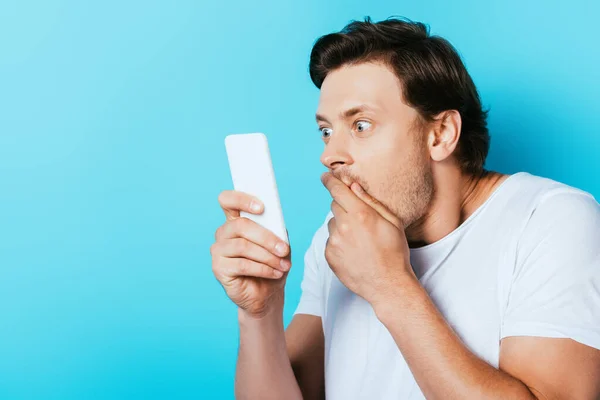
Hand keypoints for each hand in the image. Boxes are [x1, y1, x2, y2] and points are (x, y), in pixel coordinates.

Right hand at [211, 190, 290, 317]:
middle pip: (241, 226)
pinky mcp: (218, 268)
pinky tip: (275, 273)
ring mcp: (218, 250)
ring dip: (268, 256)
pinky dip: (263, 269)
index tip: (261, 207)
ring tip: (283, 265)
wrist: (267, 294)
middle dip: (267, 238)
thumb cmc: (271, 264)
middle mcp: (223, 233)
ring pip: (243, 246)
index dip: (242, 199)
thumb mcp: (278, 243)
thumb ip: (275, 229)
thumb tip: (275, 222)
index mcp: (235, 221)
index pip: (228, 201)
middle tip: (284, 250)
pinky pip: (242, 264)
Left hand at [321, 172, 413, 305]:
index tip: (325, 176)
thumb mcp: (391, 222)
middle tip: (359, 220)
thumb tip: (353, 185)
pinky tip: (354, 251)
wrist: (388, 284)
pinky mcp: (329, 256)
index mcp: (360, 214)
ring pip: (332, 223)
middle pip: (334, 205)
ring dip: (341, 226)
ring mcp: (334, 242)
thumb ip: (370, 201)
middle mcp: (344, 226)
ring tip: (359, 240)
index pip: (337, 190)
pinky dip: (338, 242)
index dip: (330, 181)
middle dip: (344, 207)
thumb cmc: (394, 252)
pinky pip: (330, 241)